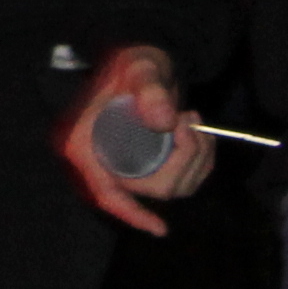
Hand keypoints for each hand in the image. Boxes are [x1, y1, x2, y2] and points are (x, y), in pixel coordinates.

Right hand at [61, 45, 211, 233]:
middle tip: (192, 122)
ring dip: (196, 160)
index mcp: (87, 143)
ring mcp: (129, 163)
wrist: (145, 60)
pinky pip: (181, 178)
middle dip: (183, 161)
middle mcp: (106, 160)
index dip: (132, 213)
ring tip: (196, 121)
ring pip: (172, 185)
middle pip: (151, 186)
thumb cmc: (134, 63)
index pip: (106, 192)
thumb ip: (149, 88)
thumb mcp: (140, 68)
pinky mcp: (150, 163)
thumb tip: (164, 121)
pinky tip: (201, 136)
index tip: (160, 228)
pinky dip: (199, 163)